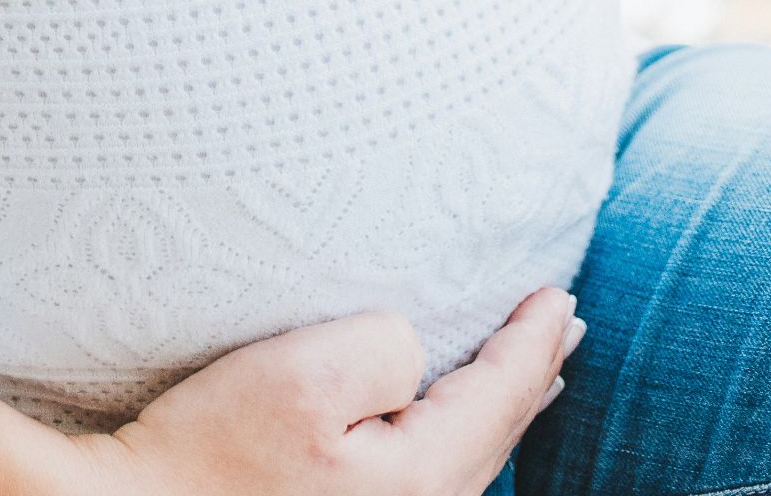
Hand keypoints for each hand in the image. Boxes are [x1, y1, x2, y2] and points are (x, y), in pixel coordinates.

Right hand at [0, 287, 585, 495]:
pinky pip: (431, 467)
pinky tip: (448, 420)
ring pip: (466, 454)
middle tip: (563, 323)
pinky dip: (455, 429)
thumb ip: (381, 348)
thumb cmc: (207, 449)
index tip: (558, 294)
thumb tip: (412, 351)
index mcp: (421, 476)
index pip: (500, 395)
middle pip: (495, 433)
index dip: (531, 339)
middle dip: (527, 373)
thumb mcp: (299, 376)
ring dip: (495, 402)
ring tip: (523, 368)